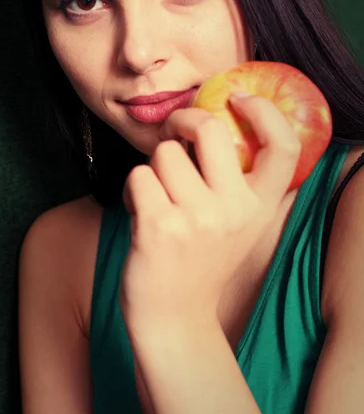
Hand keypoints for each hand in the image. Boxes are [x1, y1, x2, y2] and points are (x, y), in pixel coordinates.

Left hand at [120, 92, 300, 336]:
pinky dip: (133, 188)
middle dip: (183, 120)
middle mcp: (234, 209)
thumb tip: (210, 122)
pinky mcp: (159, 225)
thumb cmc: (201, 261)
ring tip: (157, 197)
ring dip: (153, 168)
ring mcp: (197, 217)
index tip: (239, 98)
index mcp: (258, 206)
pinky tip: (141, 211)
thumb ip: (236, 182)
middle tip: (173, 131)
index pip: (284, 147)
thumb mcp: (236, 225)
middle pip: (209, 129)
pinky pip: (138, 175)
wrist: (174, 318)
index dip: (265, 112)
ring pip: (164, 153)